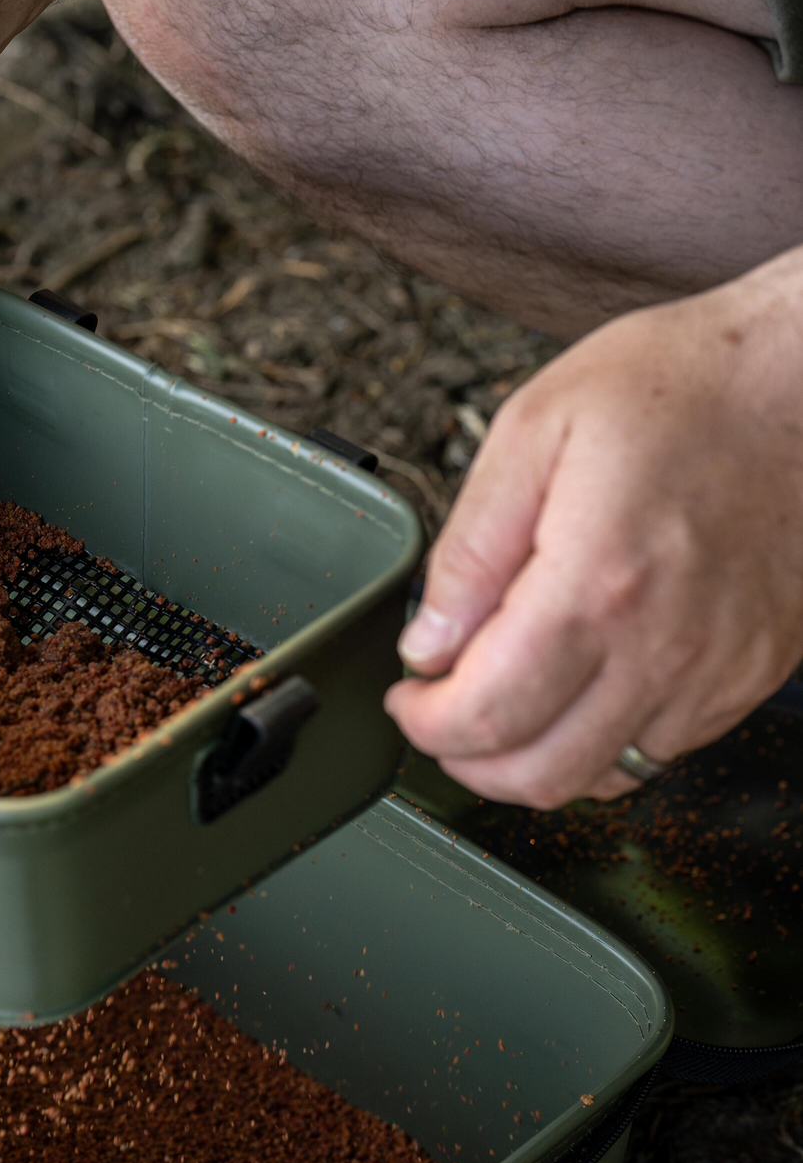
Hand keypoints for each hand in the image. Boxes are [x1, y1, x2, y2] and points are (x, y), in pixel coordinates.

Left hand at [386, 244, 802, 805]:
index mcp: (597, 583)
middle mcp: (664, 645)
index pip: (488, 715)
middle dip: (467, 760)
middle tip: (442, 715)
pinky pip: (663, 749)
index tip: (408, 698)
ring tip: (507, 702)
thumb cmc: (680, 387)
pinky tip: (582, 687)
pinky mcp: (753, 674)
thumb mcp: (534, 430)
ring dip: (536, 760)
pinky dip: (605, 740)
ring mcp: (718, 670)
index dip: (427, 724)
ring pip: (603, 776)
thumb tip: (428, 642)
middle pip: (541, 774)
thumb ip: (469, 549)